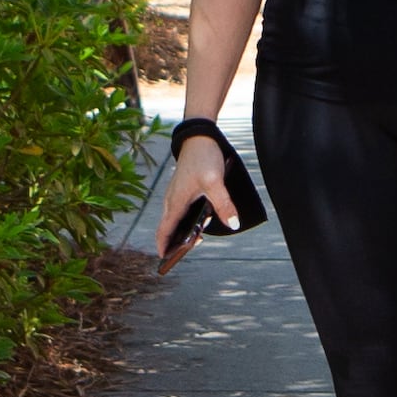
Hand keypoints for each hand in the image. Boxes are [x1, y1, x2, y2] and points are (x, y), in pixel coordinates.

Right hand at [158, 132, 237, 272]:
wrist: (199, 136)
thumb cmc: (203, 157)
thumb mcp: (216, 182)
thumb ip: (224, 205)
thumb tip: (233, 224)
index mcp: (175, 202)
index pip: (164, 230)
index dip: (164, 246)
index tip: (165, 259)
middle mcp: (172, 200)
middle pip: (169, 228)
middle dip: (176, 242)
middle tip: (187, 251)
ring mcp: (176, 195)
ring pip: (175, 219)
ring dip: (183, 230)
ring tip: (197, 238)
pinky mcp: (182, 190)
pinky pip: (181, 210)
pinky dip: (186, 220)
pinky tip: (201, 220)